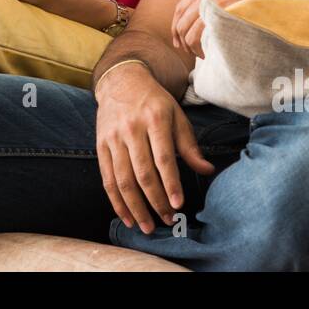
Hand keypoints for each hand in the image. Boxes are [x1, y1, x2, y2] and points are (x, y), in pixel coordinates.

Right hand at [95, 61, 213, 232]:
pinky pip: (107, 179)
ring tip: (147, 226)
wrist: (121, 82)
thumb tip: (207, 170)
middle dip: (155, 201)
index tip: (178, 205)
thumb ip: (190, 146)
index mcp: (155, 119)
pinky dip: (116, 201)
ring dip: (135, 207)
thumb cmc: (154, 103)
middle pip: (142, 172)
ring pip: (123, 180)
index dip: (170, 183)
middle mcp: (132, 129)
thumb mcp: (176, 116)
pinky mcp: (101, 146)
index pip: (163, 157)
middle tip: (167, 221)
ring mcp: (113, 138)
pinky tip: (127, 217)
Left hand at [171, 0, 308, 58]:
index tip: (179, 41)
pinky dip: (207, 48)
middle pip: (183, 22)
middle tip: (192, 54)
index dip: (176, 27)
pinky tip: (215, 54)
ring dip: (195, 48)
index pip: (180, 8)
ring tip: (206, 56)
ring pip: (192, 33)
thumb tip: (207, 19)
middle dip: (183, 41)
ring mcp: (220, 3)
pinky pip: (209, 36)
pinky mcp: (231, 15)